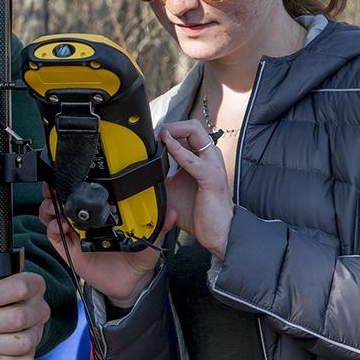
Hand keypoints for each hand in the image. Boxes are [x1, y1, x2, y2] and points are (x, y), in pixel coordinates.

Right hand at [39, 185, 171, 307]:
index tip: (74, 173)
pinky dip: (52, 228)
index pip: (86, 192)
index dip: (75, 181)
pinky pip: (54, 237)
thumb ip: (159, 226)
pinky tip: (58, 225)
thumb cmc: (137, 256)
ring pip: (54, 214)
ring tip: (54, 205)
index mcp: (103, 213)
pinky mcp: (70, 250)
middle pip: (63, 198)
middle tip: (55, 186)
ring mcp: (76, 234)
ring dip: (50, 206)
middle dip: (55, 189)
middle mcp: (87, 220)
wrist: (130, 283)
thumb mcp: (150, 239)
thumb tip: (172, 212)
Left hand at [158, 120, 233, 258]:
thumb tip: (141, 170)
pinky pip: (192, 159)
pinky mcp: (211, 177)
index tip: (151, 137)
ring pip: (195, 131)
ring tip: (159, 137)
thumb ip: (161, 176)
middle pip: (192, 125)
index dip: (167, 131)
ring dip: (173, 131)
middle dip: (170, 125)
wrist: (217, 233)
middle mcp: (208, 156)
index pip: (185, 132)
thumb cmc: (198, 212)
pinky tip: (166, 146)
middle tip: (155, 135)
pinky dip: (177, 150)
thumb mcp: (172, 190)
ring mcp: (212, 164)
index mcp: (201, 158)